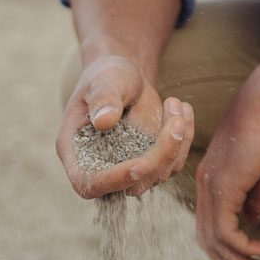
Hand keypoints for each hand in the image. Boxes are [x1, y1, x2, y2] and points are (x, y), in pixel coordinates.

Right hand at [57, 54, 194, 197]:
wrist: (124, 77)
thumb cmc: (106, 76)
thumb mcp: (103, 80)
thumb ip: (103, 99)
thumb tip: (104, 121)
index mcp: (75, 152)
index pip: (89, 182)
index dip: (114, 180)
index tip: (141, 164)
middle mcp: (100, 168)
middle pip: (132, 184)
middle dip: (160, 156)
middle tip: (176, 120)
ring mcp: (128, 169)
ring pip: (159, 175)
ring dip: (176, 142)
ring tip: (175, 103)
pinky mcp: (152, 165)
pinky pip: (174, 163)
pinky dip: (184, 138)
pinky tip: (182, 110)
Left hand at [195, 62, 259, 259]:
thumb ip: (256, 194)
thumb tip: (254, 220)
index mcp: (211, 179)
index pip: (210, 225)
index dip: (227, 251)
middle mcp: (204, 185)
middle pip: (207, 239)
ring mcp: (211, 186)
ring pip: (216, 241)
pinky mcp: (224, 187)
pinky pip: (227, 232)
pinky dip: (245, 249)